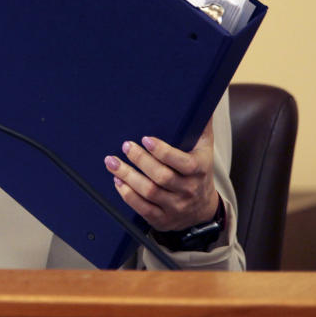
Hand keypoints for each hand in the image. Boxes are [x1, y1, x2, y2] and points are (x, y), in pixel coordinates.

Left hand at [104, 120, 218, 231]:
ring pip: (149, 192)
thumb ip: (201, 125)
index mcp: (199, 170)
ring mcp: (175, 206)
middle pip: (162, 177)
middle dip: (140, 160)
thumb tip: (203, 97)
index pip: (182, 163)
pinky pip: (142, 209)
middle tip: (125, 146)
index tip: (145, 139)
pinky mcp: (162, 219)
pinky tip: (117, 181)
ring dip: (127, 176)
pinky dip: (127, 195)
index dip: (163, 152)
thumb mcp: (204, 148)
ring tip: (111, 162)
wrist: (203, 208)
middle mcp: (188, 190)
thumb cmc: (198, 170)